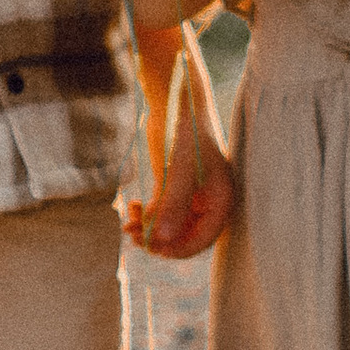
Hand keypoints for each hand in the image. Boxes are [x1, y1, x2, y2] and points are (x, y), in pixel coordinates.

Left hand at [125, 140, 235, 258]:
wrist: (177, 100)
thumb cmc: (187, 132)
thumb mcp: (180, 170)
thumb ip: (173, 205)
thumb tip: (162, 240)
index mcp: (221, 201)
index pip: (203, 239)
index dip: (178, 249)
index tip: (154, 248)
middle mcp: (207, 201)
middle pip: (184, 236)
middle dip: (160, 240)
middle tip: (135, 236)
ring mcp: (190, 194)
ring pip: (170, 225)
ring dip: (149, 229)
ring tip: (128, 226)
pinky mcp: (173, 185)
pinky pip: (161, 210)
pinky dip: (147, 214)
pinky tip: (132, 207)